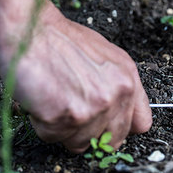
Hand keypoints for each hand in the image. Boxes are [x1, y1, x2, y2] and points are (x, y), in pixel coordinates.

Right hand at [0, 1, 151, 152]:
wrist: (30, 29)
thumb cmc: (61, 39)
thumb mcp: (104, 54)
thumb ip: (117, 84)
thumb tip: (120, 112)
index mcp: (128, 78)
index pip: (141, 123)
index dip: (121, 127)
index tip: (108, 126)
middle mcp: (116, 94)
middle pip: (111, 141)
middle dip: (91, 132)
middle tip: (72, 110)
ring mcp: (92, 108)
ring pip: (80, 143)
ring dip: (64, 128)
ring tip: (55, 98)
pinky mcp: (65, 117)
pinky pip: (53, 137)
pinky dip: (43, 124)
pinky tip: (42, 99)